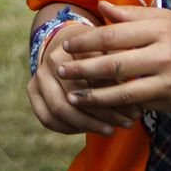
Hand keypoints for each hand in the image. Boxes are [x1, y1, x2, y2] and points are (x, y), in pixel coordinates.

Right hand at [26, 16, 128, 136]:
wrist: (65, 40)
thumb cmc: (94, 47)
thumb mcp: (108, 49)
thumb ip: (118, 69)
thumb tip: (138, 96)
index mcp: (62, 54)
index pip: (88, 85)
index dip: (113, 102)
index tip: (136, 112)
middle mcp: (45, 67)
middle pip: (70, 102)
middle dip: (100, 118)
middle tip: (126, 125)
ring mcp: (36, 81)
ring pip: (58, 114)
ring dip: (87, 126)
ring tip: (111, 130)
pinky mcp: (33, 94)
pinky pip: (48, 119)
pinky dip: (69, 128)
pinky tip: (90, 128)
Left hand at [50, 1, 170, 114]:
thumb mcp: (165, 18)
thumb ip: (132, 15)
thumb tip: (102, 6)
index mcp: (160, 28)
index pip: (113, 35)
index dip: (87, 41)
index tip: (67, 46)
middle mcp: (165, 54)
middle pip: (114, 63)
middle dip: (83, 69)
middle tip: (60, 71)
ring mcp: (170, 80)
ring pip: (124, 91)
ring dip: (95, 95)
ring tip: (73, 97)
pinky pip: (138, 105)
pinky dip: (117, 108)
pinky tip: (99, 109)